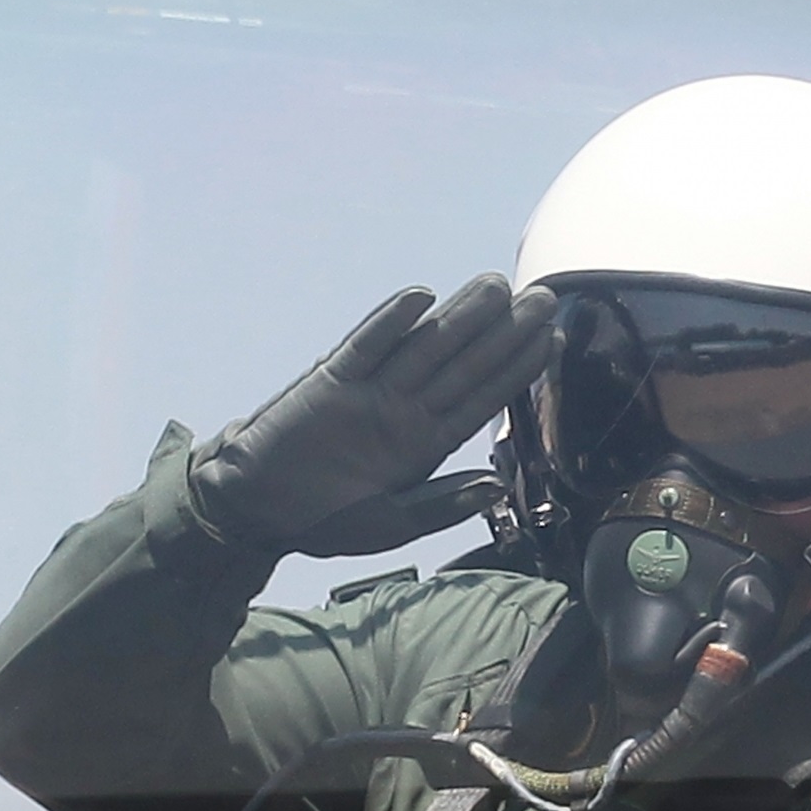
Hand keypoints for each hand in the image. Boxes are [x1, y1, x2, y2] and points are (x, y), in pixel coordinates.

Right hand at [192, 275, 555, 552]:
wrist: (259, 509)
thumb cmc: (324, 520)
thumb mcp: (391, 524)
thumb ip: (443, 504)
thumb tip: (495, 487)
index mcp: (425, 444)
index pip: (482, 400)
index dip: (517, 371)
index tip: (551, 340)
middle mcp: (405, 410)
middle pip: (463, 364)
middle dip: (504, 332)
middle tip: (542, 297)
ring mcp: (371, 391)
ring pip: (425, 346)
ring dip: (460, 315)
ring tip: (497, 286)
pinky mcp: (332, 380)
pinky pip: (367, 346)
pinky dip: (391, 322)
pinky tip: (422, 298)